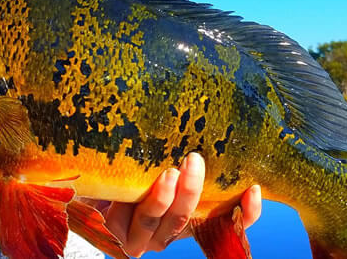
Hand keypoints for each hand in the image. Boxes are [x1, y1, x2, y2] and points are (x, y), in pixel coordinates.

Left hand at [104, 153, 261, 256]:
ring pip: (156, 222)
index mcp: (188, 217)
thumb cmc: (133, 168)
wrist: (91, 187)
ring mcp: (141, 237)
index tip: (255, 189)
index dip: (245, 213)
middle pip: (186, 219)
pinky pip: (123, 220)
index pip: (226, 222)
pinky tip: (128, 186)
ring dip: (164, 198)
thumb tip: (202, 109)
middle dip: (192, 192)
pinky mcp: (113, 235)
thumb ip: (178, 151)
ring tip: (168, 173)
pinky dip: (126, 204)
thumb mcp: (160, 160)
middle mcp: (168, 231)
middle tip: (195, 161)